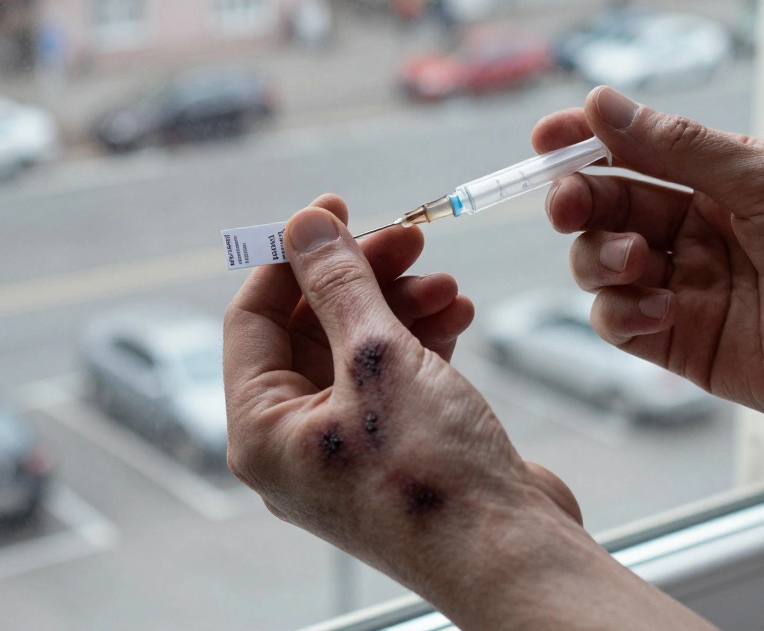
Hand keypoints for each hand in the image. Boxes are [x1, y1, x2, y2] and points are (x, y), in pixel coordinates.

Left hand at [222, 195, 588, 623]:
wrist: (509, 554)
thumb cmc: (432, 475)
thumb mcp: (378, 359)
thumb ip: (338, 284)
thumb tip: (304, 224)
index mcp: (261, 430)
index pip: (253, 318)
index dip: (290, 256)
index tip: (335, 209)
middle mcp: (294, 444)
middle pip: (311, 329)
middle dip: (362, 278)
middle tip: (410, 236)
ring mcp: (345, 451)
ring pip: (358, 350)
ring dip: (400, 306)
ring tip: (449, 286)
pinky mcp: (395, 452)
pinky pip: (392, 379)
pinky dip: (421, 341)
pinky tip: (459, 317)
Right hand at [538, 87, 763, 437]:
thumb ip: (680, 149)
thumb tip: (605, 102)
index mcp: (721, 178)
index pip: (634, 149)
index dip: (584, 140)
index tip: (545, 138)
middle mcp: (696, 228)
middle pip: (606, 204)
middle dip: (577, 199)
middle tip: (568, 203)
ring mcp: (686, 285)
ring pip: (599, 262)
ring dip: (598, 256)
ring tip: (638, 261)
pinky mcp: (680, 342)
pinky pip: (619, 321)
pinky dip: (620, 311)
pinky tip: (659, 308)